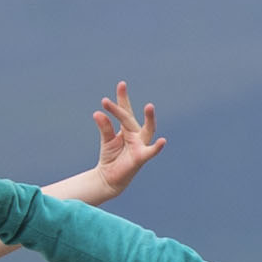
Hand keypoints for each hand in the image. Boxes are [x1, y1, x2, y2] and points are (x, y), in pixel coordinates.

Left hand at [69, 82, 163, 201]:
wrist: (109, 177)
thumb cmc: (111, 157)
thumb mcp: (106, 139)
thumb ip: (104, 127)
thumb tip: (98, 113)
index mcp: (127, 128)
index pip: (125, 110)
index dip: (123, 97)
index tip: (121, 84)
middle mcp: (136, 134)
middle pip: (129, 117)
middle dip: (125, 103)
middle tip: (121, 88)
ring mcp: (140, 145)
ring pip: (147, 129)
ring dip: (149, 118)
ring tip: (149, 106)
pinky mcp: (141, 157)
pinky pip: (150, 151)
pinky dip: (157, 147)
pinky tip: (163, 141)